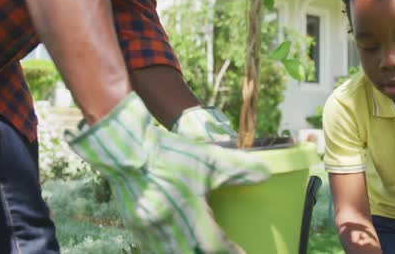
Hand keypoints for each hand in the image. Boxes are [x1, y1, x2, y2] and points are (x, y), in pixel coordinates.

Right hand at [67, 93, 269, 252]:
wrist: (128, 150)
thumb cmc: (170, 154)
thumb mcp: (208, 158)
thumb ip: (239, 169)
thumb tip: (266, 174)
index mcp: (187, 210)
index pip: (212, 244)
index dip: (229, 252)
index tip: (241, 253)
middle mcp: (166, 226)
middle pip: (189, 253)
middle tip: (222, 252)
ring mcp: (147, 229)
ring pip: (170, 253)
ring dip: (186, 252)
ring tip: (199, 248)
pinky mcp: (134, 227)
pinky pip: (153, 248)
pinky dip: (167, 249)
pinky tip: (175, 245)